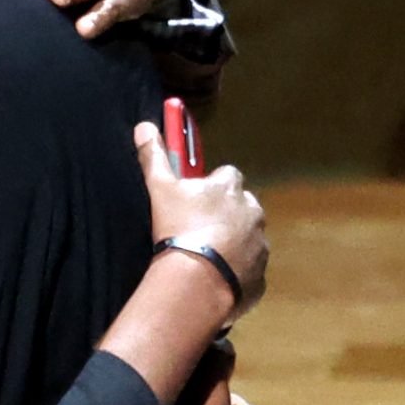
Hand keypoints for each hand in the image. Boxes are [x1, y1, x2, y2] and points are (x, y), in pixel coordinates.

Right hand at [134, 124, 265, 318]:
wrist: (196, 278)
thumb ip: (154, 157)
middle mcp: (251, 210)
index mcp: (229, 187)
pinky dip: (237, 269)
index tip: (199, 198)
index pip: (228, 176)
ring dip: (235, 241)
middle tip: (201, 229)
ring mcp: (259, 242)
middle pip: (243, 205)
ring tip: (207, 256)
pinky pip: (250, 267)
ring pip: (249, 236)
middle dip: (228, 213)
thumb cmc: (178, 227)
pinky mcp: (260, 273)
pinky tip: (216, 276)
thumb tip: (144, 126)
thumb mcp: (160, 189)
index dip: (214, 186)